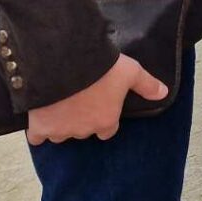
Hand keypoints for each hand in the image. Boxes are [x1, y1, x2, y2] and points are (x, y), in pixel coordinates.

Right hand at [25, 53, 167, 144]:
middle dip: (82, 118)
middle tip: (80, 98)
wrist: (66, 63)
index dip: (104, 118)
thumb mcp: (130, 72)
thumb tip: (164, 93)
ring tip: (60, 103)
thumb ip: (146, 85)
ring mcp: (60, 131)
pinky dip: (38, 129)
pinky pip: (37, 137)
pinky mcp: (39, 127)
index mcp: (106, 122)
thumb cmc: (102, 68)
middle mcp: (84, 131)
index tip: (100, 105)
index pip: (107, 130)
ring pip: (61, 133)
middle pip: (84, 130)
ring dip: (61, 122)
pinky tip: (40, 118)